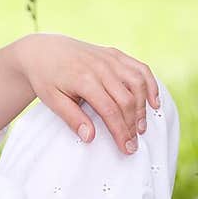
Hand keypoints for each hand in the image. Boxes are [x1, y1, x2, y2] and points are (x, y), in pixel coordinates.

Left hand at [13, 33, 159, 154]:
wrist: (43, 50)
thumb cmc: (46, 77)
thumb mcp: (52, 100)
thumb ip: (72, 118)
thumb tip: (90, 137)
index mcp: (83, 79)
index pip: (109, 110)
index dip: (120, 131)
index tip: (126, 148)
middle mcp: (100, 67)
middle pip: (126, 99)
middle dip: (132, 124)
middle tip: (133, 144)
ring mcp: (109, 58)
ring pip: (137, 83)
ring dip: (143, 106)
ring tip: (141, 127)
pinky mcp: (115, 54)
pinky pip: (139, 68)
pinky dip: (151, 84)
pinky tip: (154, 101)